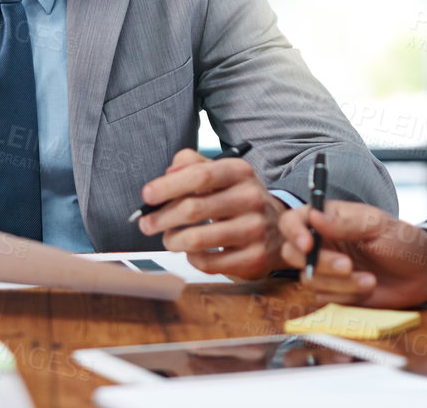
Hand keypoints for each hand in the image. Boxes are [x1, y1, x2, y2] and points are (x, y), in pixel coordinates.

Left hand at [136, 149, 287, 279]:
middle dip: (161, 218)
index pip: (199, 176)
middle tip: (146, 223)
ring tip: (168, 239)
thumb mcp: (222, 173)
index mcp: (239, 172)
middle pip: (193, 209)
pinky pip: (208, 262)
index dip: (168, 186)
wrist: (280, 229)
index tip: (147, 196)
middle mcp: (251, 198)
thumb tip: (167, 173)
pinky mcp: (254, 258)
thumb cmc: (239, 198)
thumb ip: (192, 164)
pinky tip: (192, 251)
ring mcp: (255, 230)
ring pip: (197, 239)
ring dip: (172, 240)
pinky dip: (191, 258)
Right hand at [277, 200, 426, 307]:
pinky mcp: (336, 293)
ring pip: (310, 279)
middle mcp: (323, 244)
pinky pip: (326, 298)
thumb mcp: (378, 226)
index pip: (294, 220)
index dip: (293, 232)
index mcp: (329, 220)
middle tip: (348, 265)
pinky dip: (346, 295)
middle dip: (320, 263)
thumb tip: (313, 216)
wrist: (424, 275)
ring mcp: (328, 270)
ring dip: (340, 282)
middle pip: (293, 254)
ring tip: (369, 279)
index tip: (307, 245)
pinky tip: (369, 287)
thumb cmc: (403, 242)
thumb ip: (345, 223)